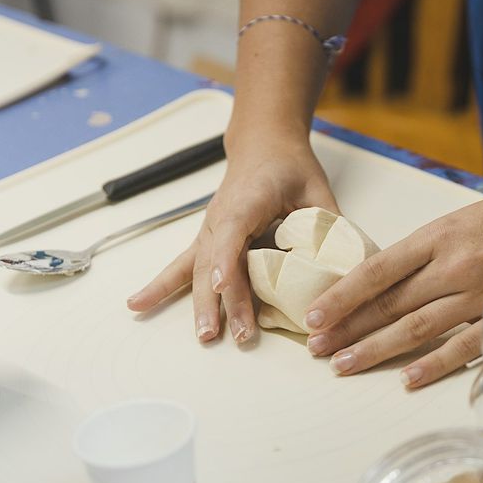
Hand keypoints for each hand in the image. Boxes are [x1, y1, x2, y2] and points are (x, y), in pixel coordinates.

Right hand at [127, 135, 338, 343]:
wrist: (263, 145)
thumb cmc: (289, 167)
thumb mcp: (316, 189)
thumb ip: (329, 223)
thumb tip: (345, 262)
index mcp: (248, 200)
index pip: (233, 231)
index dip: (227, 259)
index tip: (221, 285)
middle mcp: (222, 217)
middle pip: (216, 261)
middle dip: (223, 300)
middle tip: (231, 333)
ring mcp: (211, 230)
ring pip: (197, 270)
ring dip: (199, 305)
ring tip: (204, 336)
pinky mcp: (208, 240)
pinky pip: (183, 266)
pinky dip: (161, 287)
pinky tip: (136, 305)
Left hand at [302, 171, 482, 387]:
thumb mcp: (468, 217)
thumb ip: (433, 248)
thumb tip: (395, 278)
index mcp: (440, 234)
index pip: (377, 270)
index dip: (342, 296)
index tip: (313, 315)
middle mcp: (454, 265)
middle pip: (389, 304)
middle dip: (347, 328)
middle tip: (316, 348)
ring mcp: (479, 293)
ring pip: (416, 328)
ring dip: (376, 349)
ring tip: (344, 366)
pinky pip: (462, 346)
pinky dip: (432, 365)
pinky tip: (406, 378)